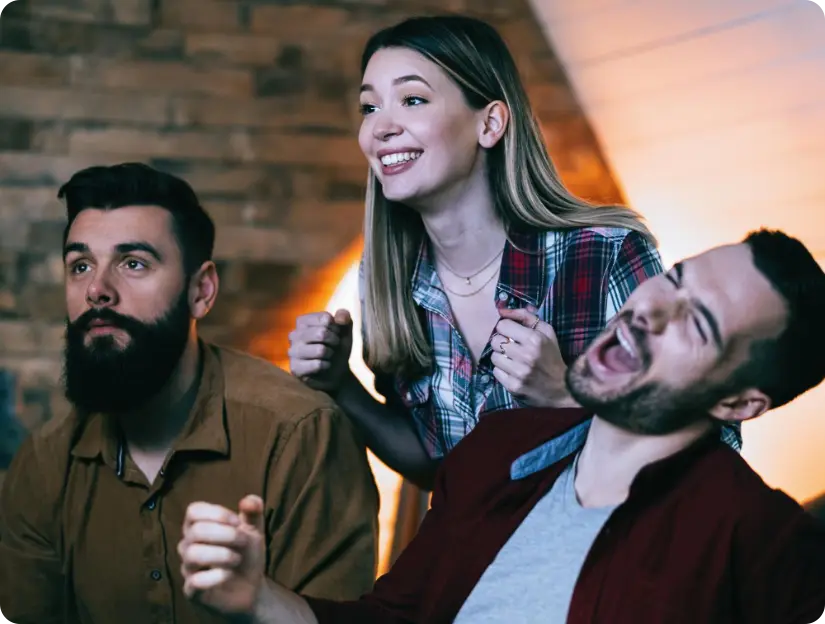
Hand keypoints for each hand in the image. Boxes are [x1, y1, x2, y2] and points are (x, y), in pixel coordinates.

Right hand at [179, 495, 266, 616]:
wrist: (252, 588)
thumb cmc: (247, 554)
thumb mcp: (254, 530)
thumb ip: (254, 512)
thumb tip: (250, 500)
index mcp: (199, 527)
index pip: (193, 511)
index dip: (217, 513)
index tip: (238, 522)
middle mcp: (188, 546)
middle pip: (195, 531)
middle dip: (226, 534)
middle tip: (244, 541)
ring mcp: (188, 569)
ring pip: (192, 554)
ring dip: (221, 554)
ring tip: (237, 559)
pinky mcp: (192, 592)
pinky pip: (195, 581)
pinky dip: (217, 576)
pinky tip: (229, 575)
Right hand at [288, 309, 352, 392]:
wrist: (337, 372)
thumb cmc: (337, 347)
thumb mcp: (344, 329)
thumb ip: (344, 316)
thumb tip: (340, 318)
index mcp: (303, 321)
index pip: (325, 319)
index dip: (337, 328)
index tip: (335, 335)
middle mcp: (293, 335)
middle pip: (322, 333)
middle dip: (334, 341)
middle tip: (333, 347)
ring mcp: (292, 352)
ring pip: (320, 350)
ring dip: (330, 354)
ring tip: (327, 356)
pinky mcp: (295, 368)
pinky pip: (317, 365)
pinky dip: (326, 366)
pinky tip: (323, 367)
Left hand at [490, 307, 577, 407]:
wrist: (562, 388)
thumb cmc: (551, 356)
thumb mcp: (546, 332)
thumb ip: (524, 316)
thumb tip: (502, 310)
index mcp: (535, 339)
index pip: (502, 325)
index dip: (505, 328)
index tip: (511, 333)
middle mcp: (526, 355)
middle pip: (495, 341)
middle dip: (502, 342)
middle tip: (511, 347)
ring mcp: (519, 372)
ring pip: (494, 357)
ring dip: (501, 357)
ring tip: (513, 360)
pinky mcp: (513, 386)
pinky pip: (496, 372)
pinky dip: (502, 371)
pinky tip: (513, 371)